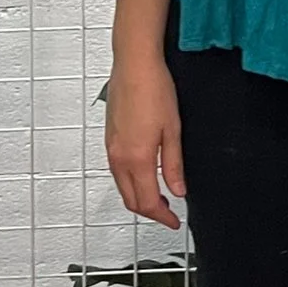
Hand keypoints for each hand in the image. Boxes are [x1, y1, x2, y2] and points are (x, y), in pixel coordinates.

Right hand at [103, 50, 184, 229]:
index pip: (147, 202)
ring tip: (160, 196)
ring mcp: (111, 148)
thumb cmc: (154, 89)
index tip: (174, 221)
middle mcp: (119, 157)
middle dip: (149, 211)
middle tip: (168, 213)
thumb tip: (178, 190)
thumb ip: (174, 165)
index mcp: (136, 159)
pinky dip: (130, 182)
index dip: (162, 217)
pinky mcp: (109, 138)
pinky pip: (117, 171)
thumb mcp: (173, 130)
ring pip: (121, 187)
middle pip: (130, 200)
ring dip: (139, 197)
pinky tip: (145, 175)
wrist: (134, 64)